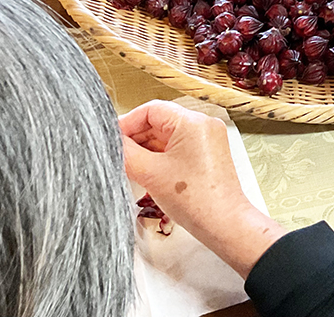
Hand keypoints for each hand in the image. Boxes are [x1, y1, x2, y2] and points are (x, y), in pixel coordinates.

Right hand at [120, 101, 285, 276]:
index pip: (151, 109)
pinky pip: (177, 147)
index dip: (127, 122)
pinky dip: (159, 156)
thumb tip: (110, 141)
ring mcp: (207, 139)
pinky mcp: (207, 154)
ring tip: (128, 165)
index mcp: (192, 121)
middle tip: (115, 153)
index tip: (110, 137)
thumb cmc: (194, 200)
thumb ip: (126, 153)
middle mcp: (203, 125)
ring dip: (146, 148)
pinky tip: (145, 170)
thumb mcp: (150, 173)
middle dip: (136, 137)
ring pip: (167, 135)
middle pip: (159, 121)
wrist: (223, 225)